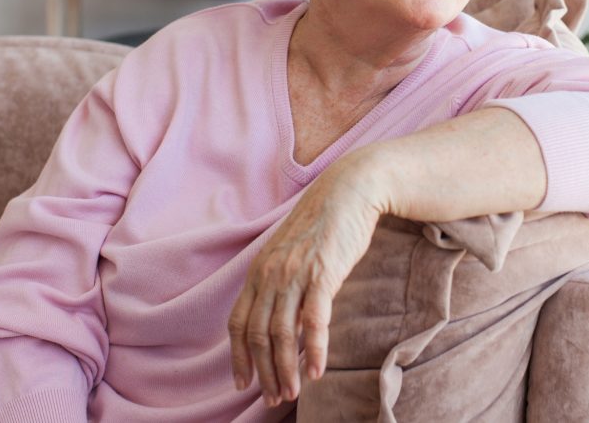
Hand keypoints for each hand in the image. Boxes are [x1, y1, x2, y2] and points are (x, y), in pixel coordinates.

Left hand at [227, 154, 383, 406]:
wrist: (350, 190)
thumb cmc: (325, 222)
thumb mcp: (291, 251)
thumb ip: (280, 280)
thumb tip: (280, 315)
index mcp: (259, 269)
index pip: (239, 322)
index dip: (238, 356)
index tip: (242, 383)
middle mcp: (271, 273)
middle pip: (259, 335)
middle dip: (263, 372)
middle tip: (273, 398)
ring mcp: (296, 273)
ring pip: (283, 334)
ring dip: (286, 369)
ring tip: (292, 392)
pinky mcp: (323, 273)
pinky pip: (314, 321)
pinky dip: (314, 350)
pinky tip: (318, 371)